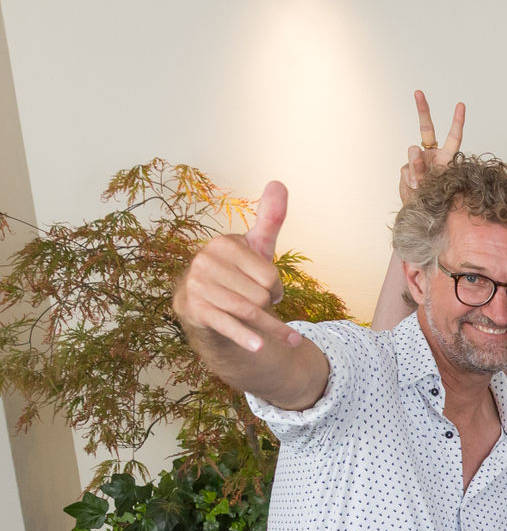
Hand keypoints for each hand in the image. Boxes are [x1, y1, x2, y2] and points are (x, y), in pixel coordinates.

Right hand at [172, 182, 299, 353]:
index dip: (276, 288)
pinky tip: (260, 348)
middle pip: (261, 296)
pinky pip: (227, 325)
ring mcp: (197, 286)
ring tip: (289, 337)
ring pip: (249, 312)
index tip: (268, 289)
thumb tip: (279, 183)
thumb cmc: (237, 274)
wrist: (206, 306)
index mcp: (223, 244)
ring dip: (271, 328)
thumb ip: (269, 219)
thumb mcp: (255, 248)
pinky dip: (245, 338)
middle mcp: (205, 261)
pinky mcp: (193, 310)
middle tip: (259, 304)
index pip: (270, 275)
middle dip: (268, 306)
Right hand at [400, 90, 464, 205]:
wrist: (424, 214)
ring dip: (417, 166)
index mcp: (447, 159)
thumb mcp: (438, 186)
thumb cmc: (438, 203)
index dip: (457, 122)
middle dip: (422, 110)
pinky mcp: (407, 169)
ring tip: (421, 183)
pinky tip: (415, 189)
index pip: (453, 138)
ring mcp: (419, 162)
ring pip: (413, 153)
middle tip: (418, 93)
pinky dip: (410, 181)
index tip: (460, 105)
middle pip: (427, 129)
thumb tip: (414, 149)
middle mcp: (433, 157)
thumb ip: (427, 168)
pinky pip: (406, 170)